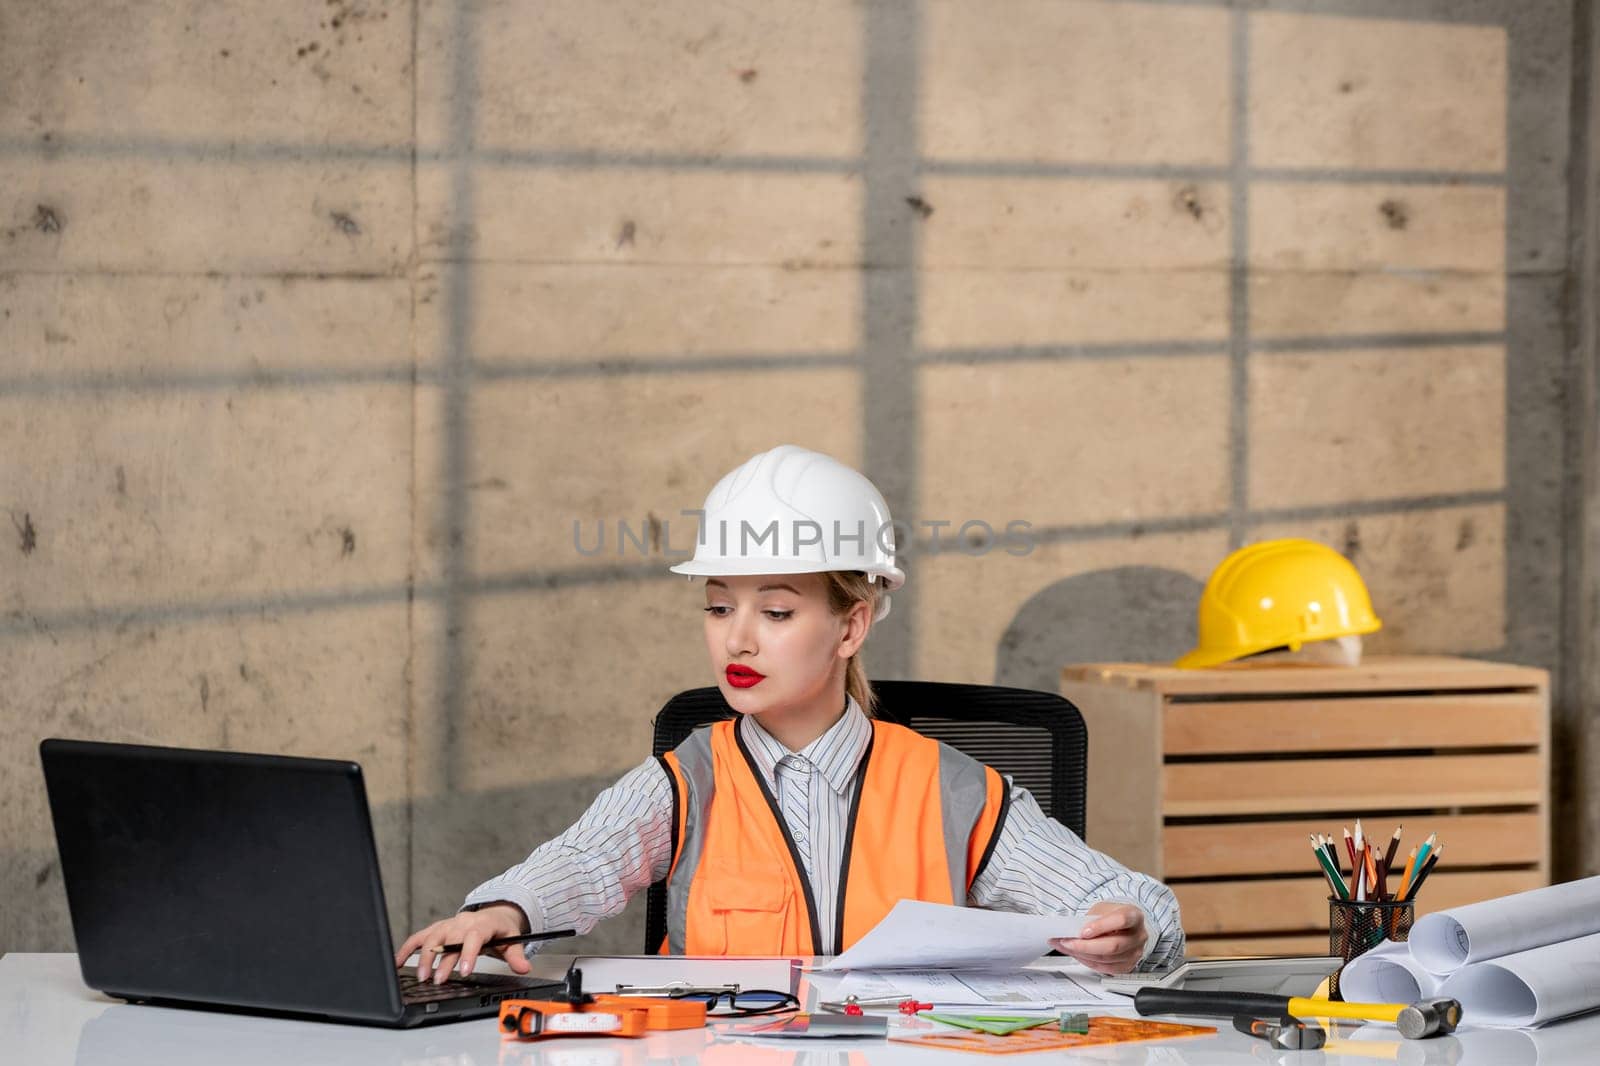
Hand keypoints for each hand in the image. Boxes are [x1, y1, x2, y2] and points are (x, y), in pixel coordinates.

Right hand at [394, 903, 530, 984]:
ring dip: (424, 956)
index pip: (473, 938)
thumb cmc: (499, 928)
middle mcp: (461, 923)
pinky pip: (419, 936)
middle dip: (443, 961)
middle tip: (438, 980)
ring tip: (421, 976)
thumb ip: (516, 955)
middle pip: (449, 940)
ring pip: (431, 937)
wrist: (493, 913)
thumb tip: (524, 967)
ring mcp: (447, 925)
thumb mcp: (512, 940)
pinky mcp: (437, 928)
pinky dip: (407, 948)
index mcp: (481, 925)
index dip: (468, 954)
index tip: (464, 971)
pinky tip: (398, 962)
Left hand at [1050, 902, 1147, 974]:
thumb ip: (1090, 920)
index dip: (1100, 927)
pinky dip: (1087, 962)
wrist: (1126, 926)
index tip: (1083, 932)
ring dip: (1082, 955)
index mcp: (1134, 916)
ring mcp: (1134, 953)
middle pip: (1112, 946)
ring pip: (1106, 959)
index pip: (1120, 921)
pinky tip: (1077, 955)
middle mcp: (1138, 936)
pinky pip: (1105, 968)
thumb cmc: (1113, 915)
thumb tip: (1070, 931)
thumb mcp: (1102, 910)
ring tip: (1066, 947)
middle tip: (1066, 942)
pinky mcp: (1127, 966)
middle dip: (1085, 946)